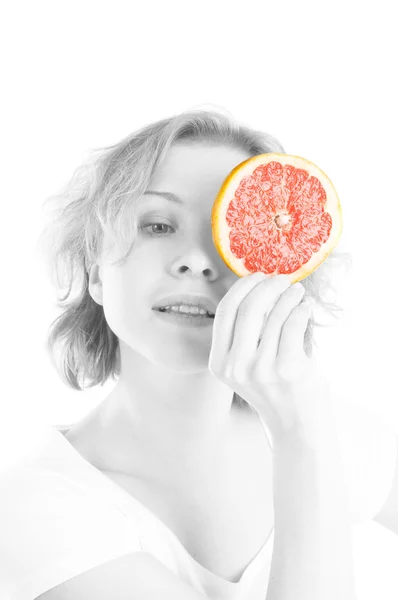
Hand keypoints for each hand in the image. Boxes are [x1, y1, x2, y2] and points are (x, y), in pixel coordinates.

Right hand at [208, 272, 331, 446]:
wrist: (297, 427)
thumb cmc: (274, 390)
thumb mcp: (246, 366)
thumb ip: (245, 334)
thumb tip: (259, 288)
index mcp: (219, 363)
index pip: (225, 312)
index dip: (242, 288)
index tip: (257, 276)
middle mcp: (235, 366)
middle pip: (248, 308)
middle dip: (267, 286)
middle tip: (282, 278)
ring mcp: (261, 369)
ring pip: (274, 314)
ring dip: (288, 296)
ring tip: (297, 291)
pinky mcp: (287, 368)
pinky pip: (293, 324)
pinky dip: (301, 309)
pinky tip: (305, 307)